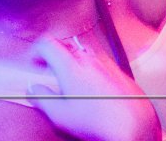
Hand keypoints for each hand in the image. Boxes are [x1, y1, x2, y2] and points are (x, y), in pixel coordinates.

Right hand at [29, 36, 159, 140]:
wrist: (132, 123)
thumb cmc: (97, 121)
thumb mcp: (60, 114)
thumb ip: (42, 98)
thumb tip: (33, 88)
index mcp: (71, 66)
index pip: (48, 43)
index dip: (36, 50)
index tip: (33, 62)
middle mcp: (90, 59)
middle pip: (66, 45)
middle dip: (53, 55)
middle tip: (47, 70)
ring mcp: (106, 63)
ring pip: (84, 52)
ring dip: (72, 60)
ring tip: (67, 78)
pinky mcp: (118, 70)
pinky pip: (100, 61)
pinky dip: (89, 67)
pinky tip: (89, 85)